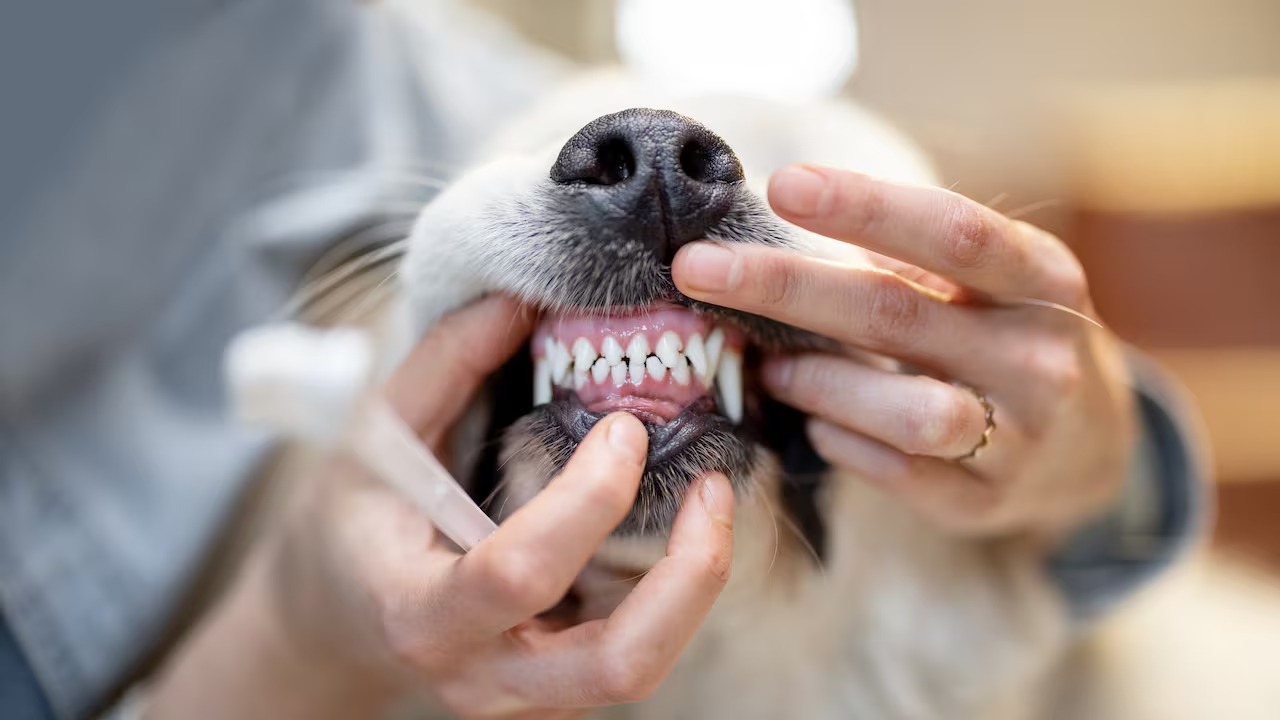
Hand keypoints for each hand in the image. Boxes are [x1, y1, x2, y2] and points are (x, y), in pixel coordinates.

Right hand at [149, 296, 734, 718]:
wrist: (338, 618)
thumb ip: (445, 365)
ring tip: (712, 499)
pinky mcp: (559, 692)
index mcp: (420, 612)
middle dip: (688, 575)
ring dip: (696, 586)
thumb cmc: (355, 521)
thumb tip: (519, 300)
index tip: (625, 428)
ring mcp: (527, 699)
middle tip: (713, 486)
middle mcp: (482, 676)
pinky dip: (675, 593)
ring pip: (641, 670)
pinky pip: (637, 654)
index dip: (586, 501)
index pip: (517, 575)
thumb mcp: (376, 436)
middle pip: (617, 665)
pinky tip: (680, 527)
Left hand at [673, 165, 1134, 539]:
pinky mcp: (985, 502)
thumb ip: (911, 254)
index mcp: (1044, 280)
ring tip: (769, 367)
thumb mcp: (991, 283)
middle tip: (696, 269)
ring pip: (904, 411)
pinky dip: (840, 442)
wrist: (1093, 446)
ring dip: (817, 383)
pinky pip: (896, 473)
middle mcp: (1041, 357)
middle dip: (785, 288)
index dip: (867, 206)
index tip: (782, 184)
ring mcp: (1020, 438)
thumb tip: (788, 211)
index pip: (953, 232)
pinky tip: (817, 422)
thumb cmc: (1009, 336)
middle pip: (897, 315)